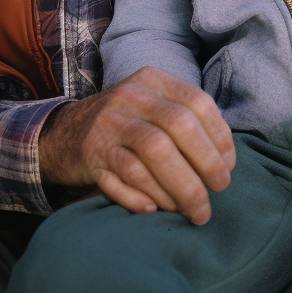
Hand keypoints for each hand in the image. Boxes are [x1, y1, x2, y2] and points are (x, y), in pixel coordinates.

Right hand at [38, 67, 235, 224]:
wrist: (63, 134)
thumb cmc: (124, 126)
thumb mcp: (151, 107)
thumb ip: (186, 122)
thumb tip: (225, 161)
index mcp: (152, 81)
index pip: (197, 102)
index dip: (219, 136)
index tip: (228, 166)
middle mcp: (130, 97)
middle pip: (179, 126)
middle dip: (206, 164)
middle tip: (218, 191)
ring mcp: (108, 124)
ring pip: (155, 153)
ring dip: (181, 187)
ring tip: (194, 210)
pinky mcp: (91, 153)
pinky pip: (125, 177)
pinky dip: (144, 196)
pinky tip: (155, 209)